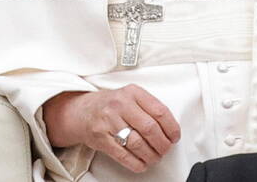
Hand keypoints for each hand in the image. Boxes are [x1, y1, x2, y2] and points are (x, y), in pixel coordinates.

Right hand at [42, 85, 180, 172]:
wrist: (82, 111)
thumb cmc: (111, 105)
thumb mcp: (130, 96)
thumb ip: (149, 107)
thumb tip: (170, 128)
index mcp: (133, 93)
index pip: (160, 111)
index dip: (171, 127)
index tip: (175, 136)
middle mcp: (120, 105)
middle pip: (150, 129)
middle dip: (162, 144)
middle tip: (166, 149)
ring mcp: (109, 122)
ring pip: (137, 143)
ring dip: (151, 155)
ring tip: (155, 157)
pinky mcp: (101, 138)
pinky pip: (122, 155)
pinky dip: (136, 163)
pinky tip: (142, 164)